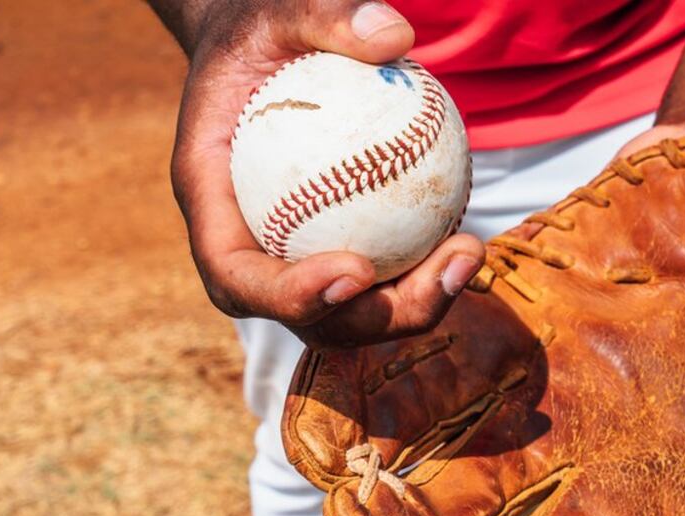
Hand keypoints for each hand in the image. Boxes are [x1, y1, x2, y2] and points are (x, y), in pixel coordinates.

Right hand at [163, 0, 484, 347]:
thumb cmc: (261, 27)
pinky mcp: (336, 247)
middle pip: (307, 317)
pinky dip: (424, 269)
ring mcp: (294, 256)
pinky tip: (471, 239)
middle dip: (376, 316)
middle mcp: (250, 247)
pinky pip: (383, 275)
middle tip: (445, 272)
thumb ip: (326, 15)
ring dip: (416, 302)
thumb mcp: (280, 7)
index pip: (236, 278)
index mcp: (212, 205)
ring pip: (353, 311)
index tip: (358, 270)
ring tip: (470, 255)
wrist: (262, 49)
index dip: (290, 295)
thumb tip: (395, 36)